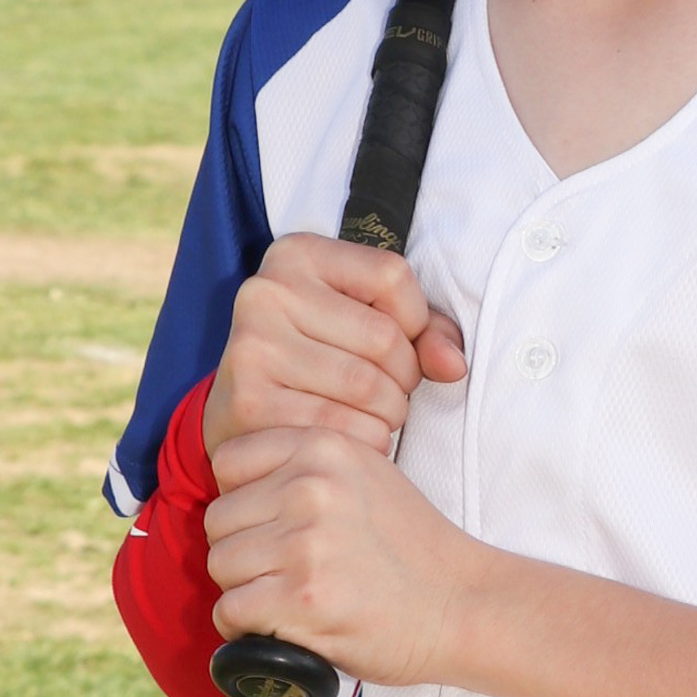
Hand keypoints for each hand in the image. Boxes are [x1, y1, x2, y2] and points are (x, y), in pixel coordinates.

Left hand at [204, 427, 481, 687]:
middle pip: (219, 520)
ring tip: (290, 598)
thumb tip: (234, 491)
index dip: (243, 500)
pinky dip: (245, 627)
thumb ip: (305, 469)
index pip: (228, 461)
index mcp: (324, 447)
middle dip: (243, 550)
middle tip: (286, 572)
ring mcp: (306, 543)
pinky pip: (231, 611)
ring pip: (220, 566)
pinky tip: (282, 625)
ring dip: (244, 590)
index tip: (270, 526)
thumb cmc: (413, 549)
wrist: (463, 604)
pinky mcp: (303, 598)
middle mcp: (311, 488)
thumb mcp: (366, 475)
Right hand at [205, 235, 465, 461]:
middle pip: (383, 337)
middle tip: (389, 394)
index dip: (416, 320)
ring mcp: (251, 347)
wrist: (242, 415)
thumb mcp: (370, 321)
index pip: (392, 275)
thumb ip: (427, 332)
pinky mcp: (247, 401)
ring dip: (390, 415)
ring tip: (374, 417)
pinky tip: (352, 439)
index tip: (397, 343)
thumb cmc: (321, 359)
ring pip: (367, 387)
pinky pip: (340, 428)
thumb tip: (454, 367)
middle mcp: (265, 291)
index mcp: (296, 254)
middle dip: (405, 378)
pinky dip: (366, 442)